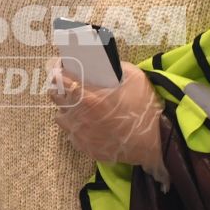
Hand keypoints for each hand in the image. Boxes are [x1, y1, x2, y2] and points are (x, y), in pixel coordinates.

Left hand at [46, 57, 166, 173]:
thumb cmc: (144, 108)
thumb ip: (114, 68)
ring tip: (82, 104)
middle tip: (70, 82)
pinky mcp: (83, 147)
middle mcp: (78, 116)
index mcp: (88, 97)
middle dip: (60, 86)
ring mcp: (79, 134)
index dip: (57, 69)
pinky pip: (71, 133)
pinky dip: (77, 125)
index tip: (61, 66)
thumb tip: (102, 63)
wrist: (155, 141)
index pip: (58, 79)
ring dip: (67, 107)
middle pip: (55, 96)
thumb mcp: (134, 77)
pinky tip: (90, 122)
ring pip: (61, 115)